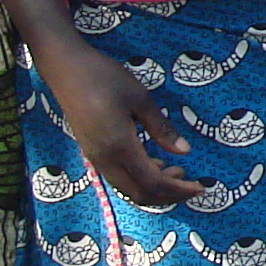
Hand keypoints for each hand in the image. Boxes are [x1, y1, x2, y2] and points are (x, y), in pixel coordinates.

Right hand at [38, 42, 209, 208]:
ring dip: (154, 189)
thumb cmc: (104, 78)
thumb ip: (162, 128)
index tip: (201, 187)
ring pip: (128, 189)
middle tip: (191, 183)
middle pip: (140, 194)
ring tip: (176, 171)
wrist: (65, 69)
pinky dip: (139, 180)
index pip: (153, 182)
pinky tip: (153, 164)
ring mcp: (95, 159)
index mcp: (120, 146)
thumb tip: (184, 151)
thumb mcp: (140, 98)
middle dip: (169, 196)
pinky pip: (118, 179)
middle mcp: (105, 160)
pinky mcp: (92, 153)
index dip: (179, 190)